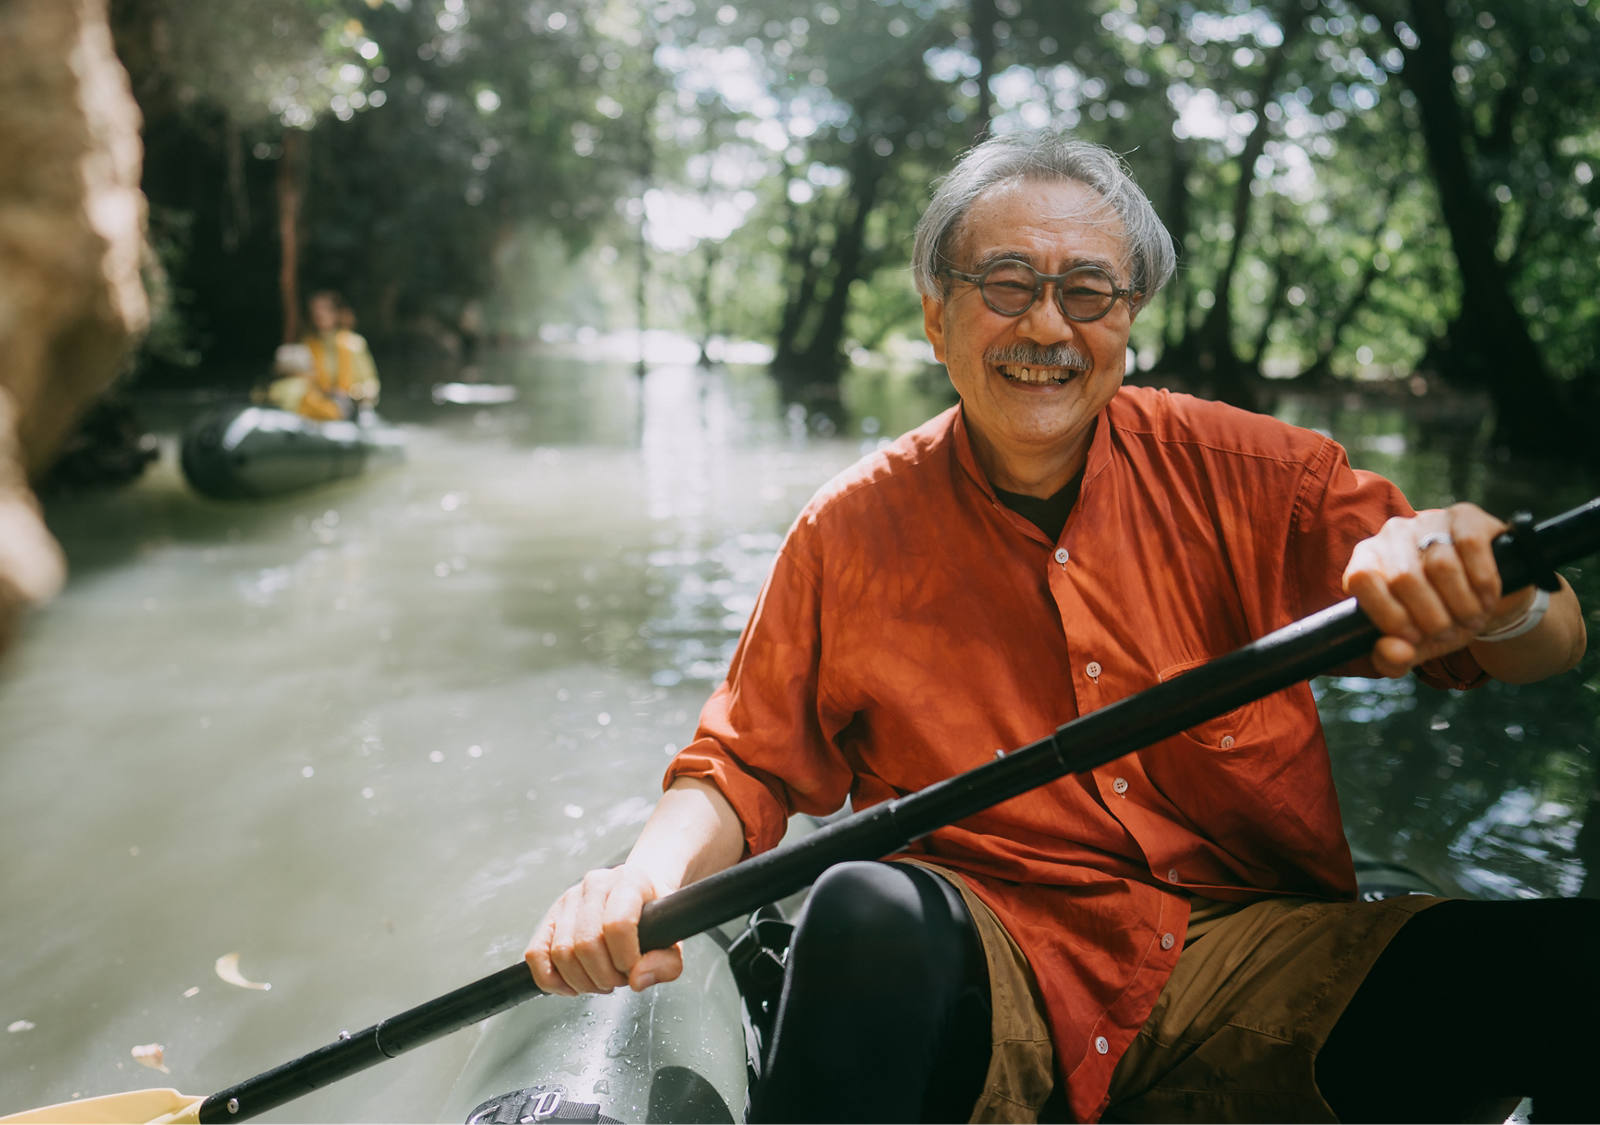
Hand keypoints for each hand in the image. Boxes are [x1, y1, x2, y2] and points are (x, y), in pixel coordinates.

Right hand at [524, 864, 682, 996]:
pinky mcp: (549, 917)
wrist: (641, 890)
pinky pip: (536, 954)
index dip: (625, 959)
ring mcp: (569, 899)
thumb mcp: (673, 937)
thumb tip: (637, 980)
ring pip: (561, 952)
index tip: (633, 970)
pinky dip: (552, 980)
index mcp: (629, 881)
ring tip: (601, 980)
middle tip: (618, 980)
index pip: (617, 924)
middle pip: (586, 943)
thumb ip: (665, 963)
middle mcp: (595, 884)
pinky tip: (573, 984)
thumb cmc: (655, 915)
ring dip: (582, 981)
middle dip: (604, 976)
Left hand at [1342, 503, 1531, 677]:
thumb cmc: (1439, 619)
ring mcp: (1428, 520)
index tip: (1414, 638)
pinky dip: (1483, 582)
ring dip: (1462, 604)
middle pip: (1405, 578)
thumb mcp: (1414, 647)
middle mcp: (1391, 535)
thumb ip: (1392, 659)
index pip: (1362, 579)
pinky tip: (1487, 598)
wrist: (1484, 597)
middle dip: (1432, 618)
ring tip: (1471, 619)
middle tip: (1449, 632)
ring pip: (1441, 565)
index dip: (1388, 615)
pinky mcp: (1464, 515)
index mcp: (1367, 561)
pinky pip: (1471, 546)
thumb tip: (1391, 652)